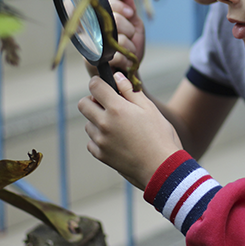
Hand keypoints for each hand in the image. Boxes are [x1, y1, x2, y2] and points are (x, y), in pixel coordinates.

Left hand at [78, 72, 181, 189]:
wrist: (161, 168)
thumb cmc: (160, 136)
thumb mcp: (149, 108)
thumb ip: (130, 91)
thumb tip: (117, 77)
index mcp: (117, 108)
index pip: (94, 86)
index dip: (98, 82)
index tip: (104, 85)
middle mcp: (104, 123)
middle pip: (83, 104)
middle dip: (93, 100)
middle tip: (108, 104)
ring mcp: (100, 140)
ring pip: (88, 124)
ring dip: (97, 121)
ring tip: (118, 126)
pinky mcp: (101, 155)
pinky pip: (92, 142)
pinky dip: (99, 138)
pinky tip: (116, 140)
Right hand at [84, 0, 145, 76]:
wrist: (127, 74)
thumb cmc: (128, 49)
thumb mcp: (133, 26)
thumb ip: (129, 9)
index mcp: (96, 16)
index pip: (101, 0)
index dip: (117, 4)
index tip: (130, 13)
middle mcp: (87, 27)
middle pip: (110, 17)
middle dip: (128, 28)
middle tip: (130, 35)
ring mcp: (87, 43)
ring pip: (115, 36)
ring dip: (129, 45)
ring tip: (127, 51)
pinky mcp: (90, 60)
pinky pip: (114, 54)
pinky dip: (126, 58)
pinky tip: (125, 61)